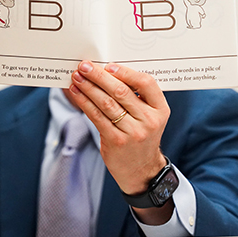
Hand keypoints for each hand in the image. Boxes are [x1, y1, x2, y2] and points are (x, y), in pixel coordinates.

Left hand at [66, 61, 169, 196]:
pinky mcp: (116, 141)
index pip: (146, 83)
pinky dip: (84, 102)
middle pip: (121, 91)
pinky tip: (77, 93)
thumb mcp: (149, 116)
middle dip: (99, 76)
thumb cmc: (141, 136)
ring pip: (106, 103)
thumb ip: (137, 97)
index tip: (108, 66)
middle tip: (85, 66)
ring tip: (77, 77)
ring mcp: (133, 132)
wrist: (141, 169)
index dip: (126, 72)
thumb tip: (107, 72)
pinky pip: (97, 116)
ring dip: (88, 87)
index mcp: (160, 109)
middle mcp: (149, 120)